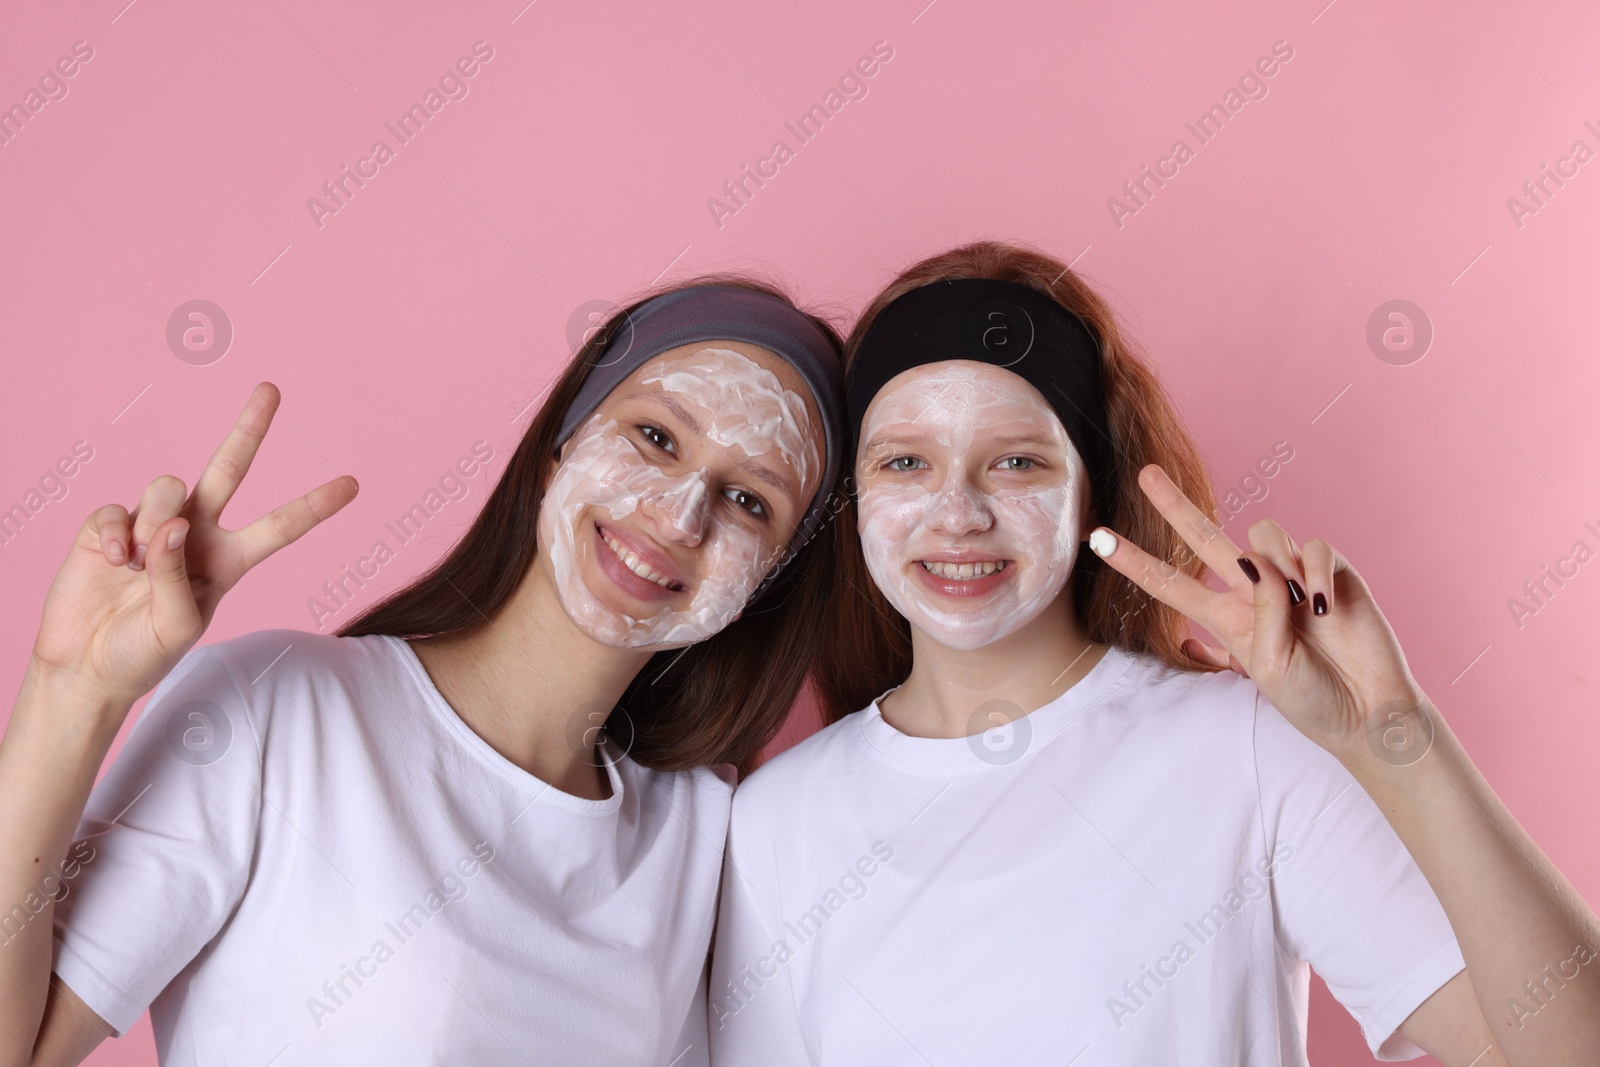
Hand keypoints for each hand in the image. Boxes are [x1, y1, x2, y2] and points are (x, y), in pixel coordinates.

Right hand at [29, 384, 357, 709]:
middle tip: (272, 389)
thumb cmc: (144, 653)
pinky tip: (110, 561)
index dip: (314, 506)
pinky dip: (113, 535)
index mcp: (229, 560)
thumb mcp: (176, 626)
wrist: (87, 666)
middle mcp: (196, 532)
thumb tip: (172, 524)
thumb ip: (175, 575)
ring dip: (152, 525)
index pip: (279, 527)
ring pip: (168, 487)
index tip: (353, 484)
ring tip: (134, 565)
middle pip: (229, 468)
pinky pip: (115, 509)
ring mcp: (151, 523)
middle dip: (249, 427)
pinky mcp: (107, 524)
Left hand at [1089, 463, 1427, 765]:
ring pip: (1264, 536)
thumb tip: (1258, 564)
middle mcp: (1253, 590)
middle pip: (1204, 536)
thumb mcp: (1268, 668)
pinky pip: (1314, 548)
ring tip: (1302, 613)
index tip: (1096, 539)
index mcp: (1226, 618)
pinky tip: (1325, 608)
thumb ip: (1258, 615)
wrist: (1367, 712)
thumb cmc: (1312, 698)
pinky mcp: (1333, 571)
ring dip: (1278, 571)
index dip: (1135, 561)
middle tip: (1145, 475)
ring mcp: (1292, 577)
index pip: (1171, 583)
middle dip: (1174, 504)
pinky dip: (1317, 574)